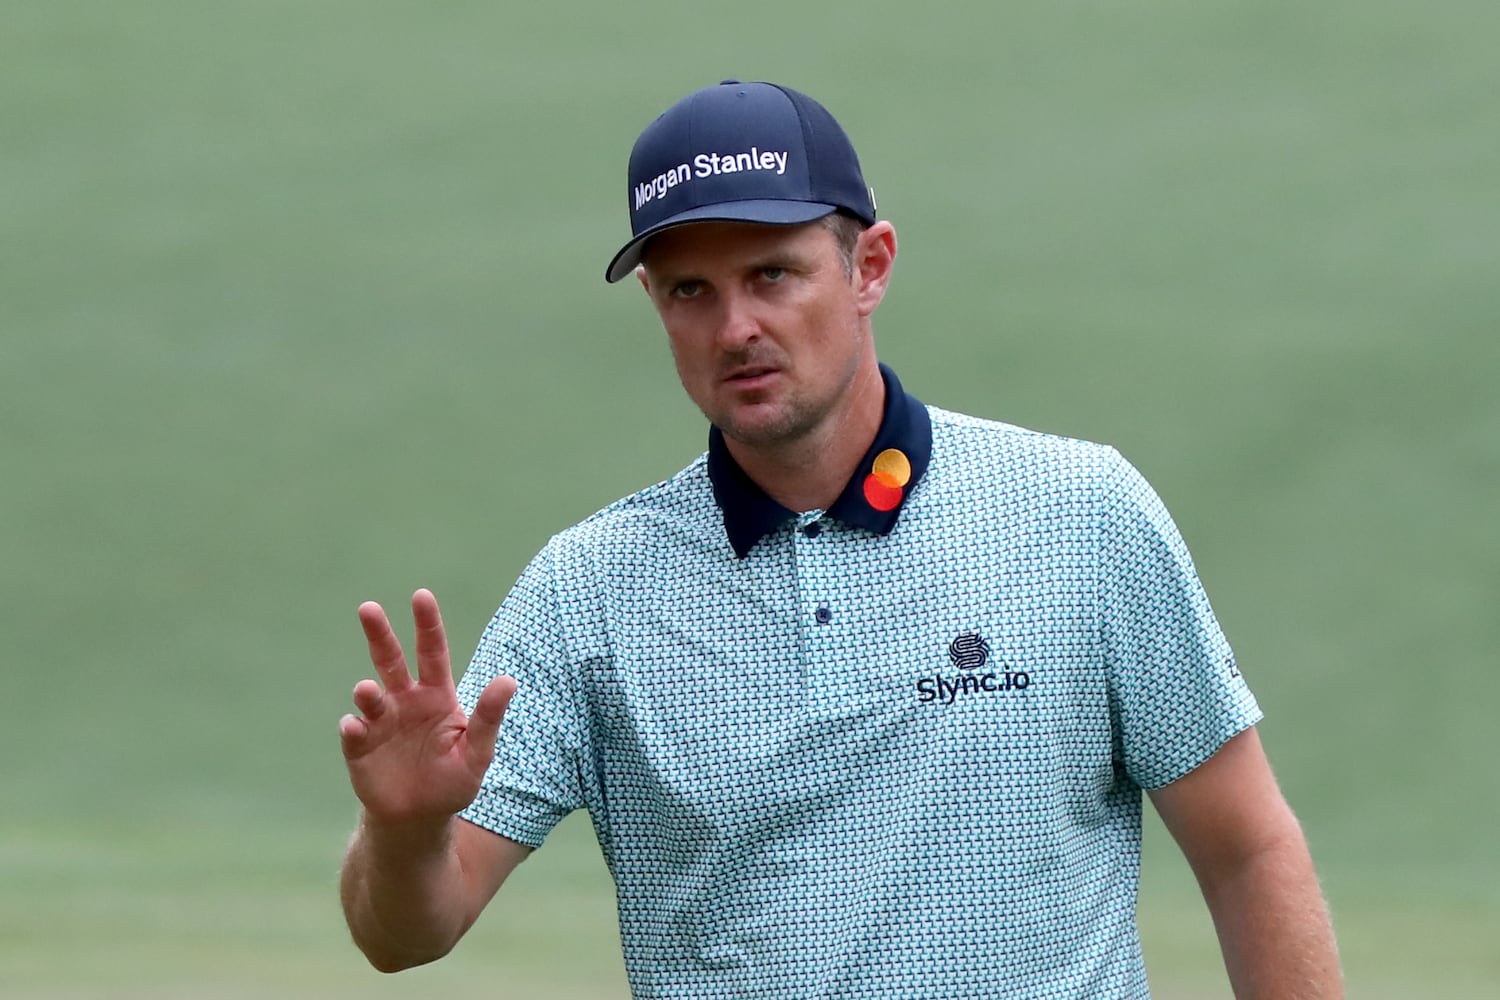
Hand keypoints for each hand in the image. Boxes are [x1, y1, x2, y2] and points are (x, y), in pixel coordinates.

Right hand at [339, 589, 516, 825]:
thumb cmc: (453, 781)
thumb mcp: (478, 751)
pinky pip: (353, 733)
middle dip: (379, 634)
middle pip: (390, 661)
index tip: (421, 596)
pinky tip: (355, 728)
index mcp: (436, 696)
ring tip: (368, 691)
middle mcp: (404, 702)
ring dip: (367, 692)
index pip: (432, 652)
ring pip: (370, 697)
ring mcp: (380, 724)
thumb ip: (488, 717)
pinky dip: (353, 728)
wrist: (420, 819)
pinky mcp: (360, 749)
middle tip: (368, 608)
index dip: (427, 625)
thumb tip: (508, 680)